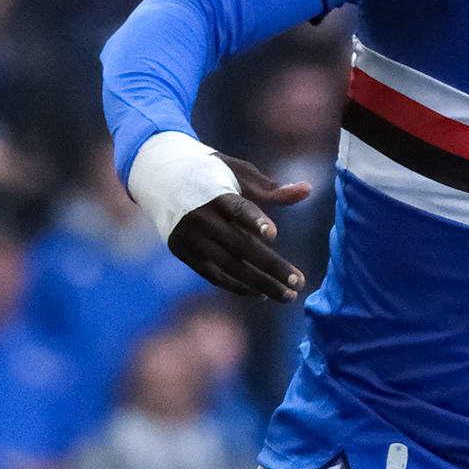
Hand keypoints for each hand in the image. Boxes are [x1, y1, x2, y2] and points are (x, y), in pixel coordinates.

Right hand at [165, 155, 312, 301]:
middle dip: (270, 267)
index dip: (254, 220)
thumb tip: (307, 190)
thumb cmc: (211, 173)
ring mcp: (189, 238)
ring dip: (259, 284)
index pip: (236, 208)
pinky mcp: (183, 253)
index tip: (273, 234)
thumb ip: (271, 188)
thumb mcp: (238, 173)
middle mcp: (200, 217)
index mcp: (215, 192)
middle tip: (299, 283)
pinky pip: (213, 275)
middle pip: (238, 246)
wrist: (160, 177)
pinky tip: (261, 294)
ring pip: (228, 266)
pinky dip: (237, 286)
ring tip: (288, 296)